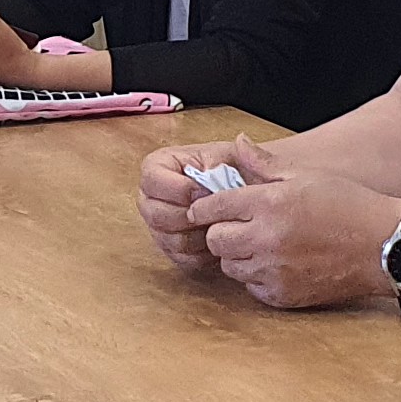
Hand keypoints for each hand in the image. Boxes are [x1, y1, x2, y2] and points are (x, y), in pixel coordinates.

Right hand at [136, 138, 245, 273]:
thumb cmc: (243, 175)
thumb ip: (241, 153)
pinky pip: (181, 259)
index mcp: (162, 166)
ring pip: (167, 239)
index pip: (150, 178)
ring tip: (218, 224)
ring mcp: (160, 226)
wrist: (250, 198)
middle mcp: (153, 197)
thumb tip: (241, 143)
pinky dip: (202, 254)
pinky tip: (218, 241)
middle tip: (213, 213)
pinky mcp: (173, 249)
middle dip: (187, 216)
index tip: (203, 191)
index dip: (176, 188)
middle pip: (154, 214)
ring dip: (197, 236)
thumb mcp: (241, 158)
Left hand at [190, 139, 399, 309]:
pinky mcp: (284, 295)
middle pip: (214, 240)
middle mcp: (267, 238)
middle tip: (237, 226)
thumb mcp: (306, 175)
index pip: (212, 207)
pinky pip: (251, 288)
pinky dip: (258, 278)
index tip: (204, 208)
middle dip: (220, 232)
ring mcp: (274, 270)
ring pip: (230, 267)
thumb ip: (264, 162)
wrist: (385, 246)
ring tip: (261, 244)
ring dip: (238, 256)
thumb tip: (237, 143)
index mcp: (270, 203)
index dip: (203, 207)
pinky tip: (278, 264)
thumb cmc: (349, 205)